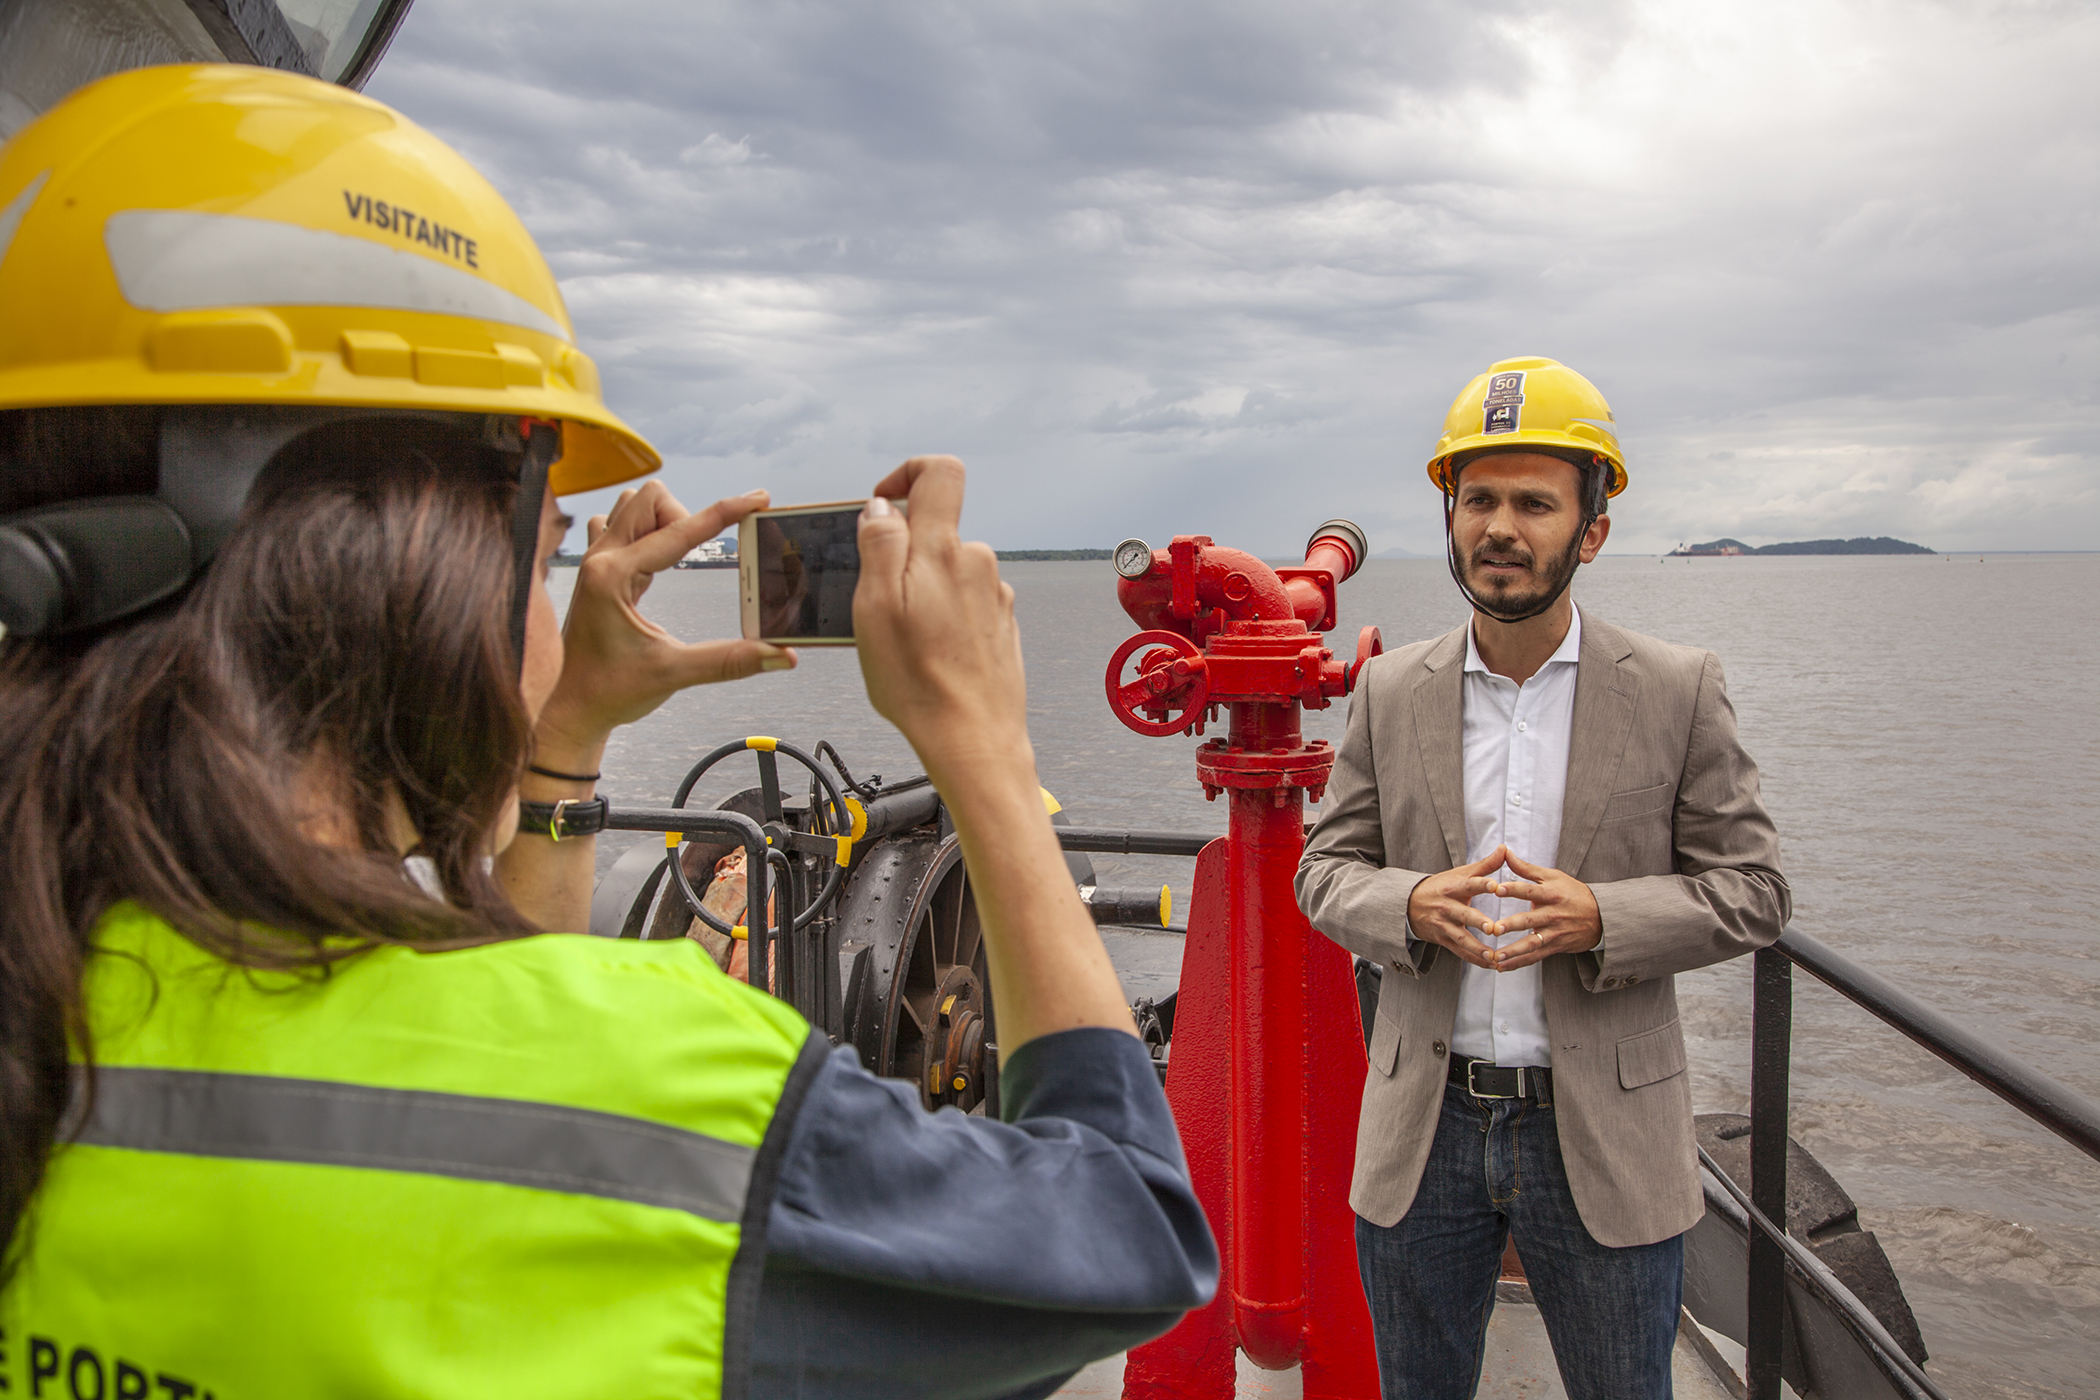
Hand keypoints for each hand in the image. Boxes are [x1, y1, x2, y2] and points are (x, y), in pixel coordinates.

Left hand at [539, 481, 793, 754]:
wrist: (574, 709)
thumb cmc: (611, 691)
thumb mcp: (675, 673)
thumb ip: (730, 660)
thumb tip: (780, 655)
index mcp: (613, 577)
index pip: (679, 532)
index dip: (724, 513)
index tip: (757, 499)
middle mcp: (600, 560)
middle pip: (649, 499)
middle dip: (686, 515)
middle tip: (702, 554)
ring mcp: (594, 562)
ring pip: (631, 505)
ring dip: (663, 520)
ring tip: (679, 558)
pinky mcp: (597, 570)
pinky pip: (620, 525)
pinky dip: (646, 532)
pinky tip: (658, 563)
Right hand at [853, 457, 1027, 782]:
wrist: (974, 739)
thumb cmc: (919, 683)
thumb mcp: (874, 607)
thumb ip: (879, 544)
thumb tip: (882, 506)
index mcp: (943, 550)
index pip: (940, 472)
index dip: (906, 474)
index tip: (882, 504)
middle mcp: (977, 564)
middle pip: (935, 530)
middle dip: (901, 555)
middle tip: (878, 602)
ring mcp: (993, 594)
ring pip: (946, 570)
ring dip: (920, 591)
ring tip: (902, 638)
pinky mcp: (999, 623)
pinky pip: (962, 601)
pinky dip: (940, 616)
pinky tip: (927, 653)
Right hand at [1406, 847, 1512, 970]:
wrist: (1408, 904)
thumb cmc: (1441, 887)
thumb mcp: (1460, 873)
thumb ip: (1486, 864)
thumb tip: (1505, 848)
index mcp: (1453, 888)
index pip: (1469, 884)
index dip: (1481, 884)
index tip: (1495, 886)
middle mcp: (1447, 907)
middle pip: (1464, 914)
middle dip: (1478, 921)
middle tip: (1492, 927)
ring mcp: (1444, 925)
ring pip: (1461, 937)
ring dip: (1477, 948)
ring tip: (1493, 955)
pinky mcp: (1443, 939)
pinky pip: (1460, 952)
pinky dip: (1475, 959)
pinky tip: (1491, 964)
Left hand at [1481, 851, 1601, 971]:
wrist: (1601, 917)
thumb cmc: (1572, 892)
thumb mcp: (1553, 876)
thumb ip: (1526, 868)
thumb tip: (1505, 851)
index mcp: (1551, 894)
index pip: (1530, 890)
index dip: (1514, 889)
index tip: (1496, 889)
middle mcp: (1553, 914)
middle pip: (1530, 920)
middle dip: (1512, 925)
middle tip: (1495, 929)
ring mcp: (1554, 932)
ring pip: (1532, 943)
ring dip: (1514, 951)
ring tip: (1496, 956)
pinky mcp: (1555, 946)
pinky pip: (1535, 956)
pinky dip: (1519, 962)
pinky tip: (1502, 966)